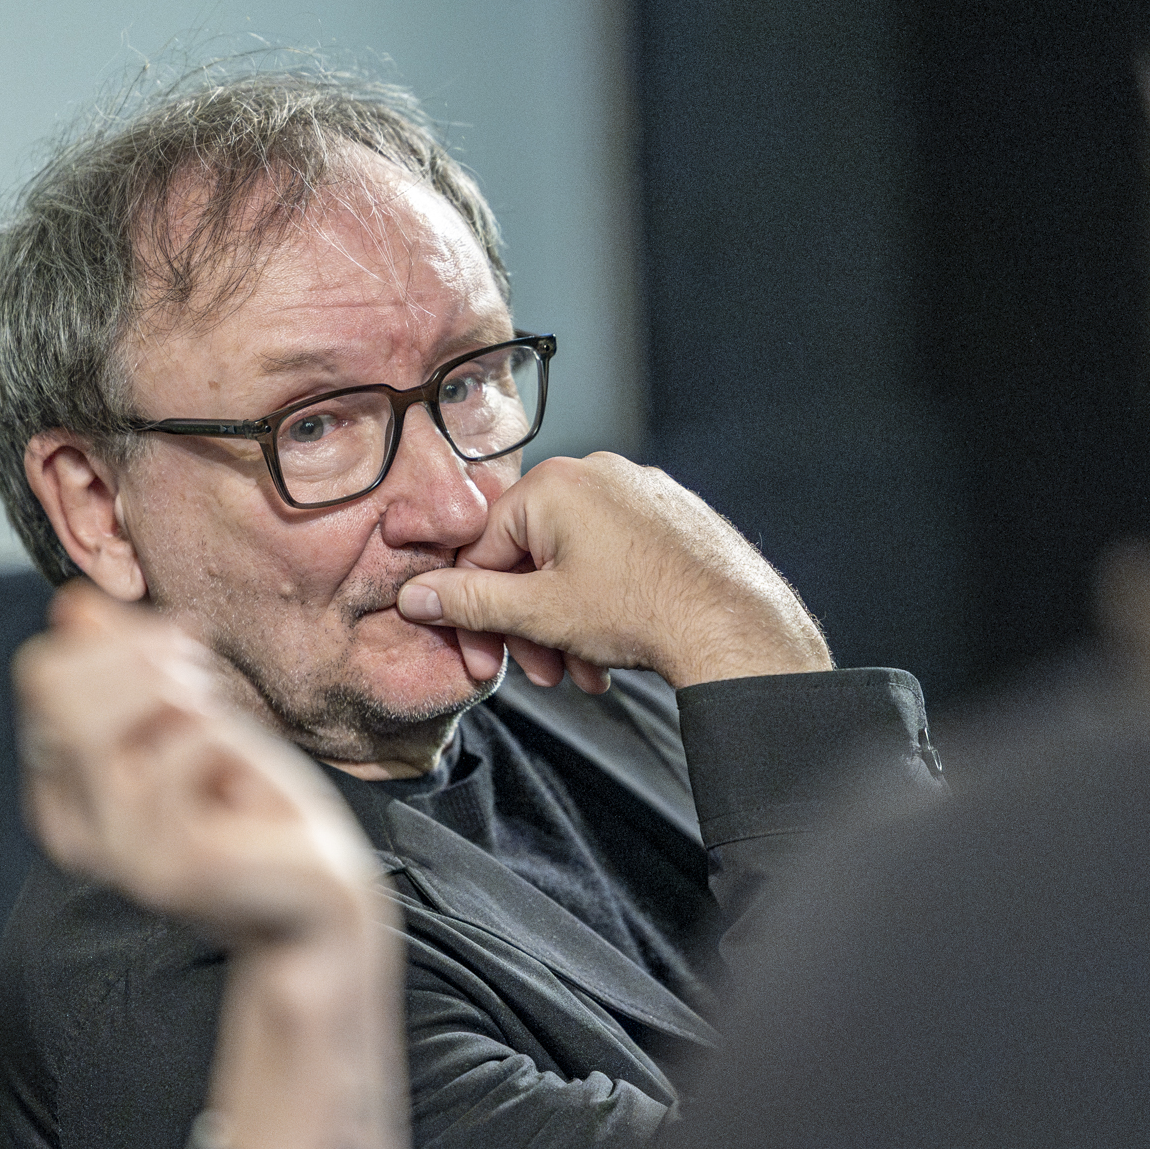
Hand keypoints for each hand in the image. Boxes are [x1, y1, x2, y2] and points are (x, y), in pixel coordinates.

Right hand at [14, 583, 377, 943]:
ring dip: (187, 701)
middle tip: (206, 685)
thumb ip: (127, 667)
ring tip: (226, 736)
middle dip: (142, 658)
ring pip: (113, 713)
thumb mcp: (187, 722)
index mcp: (61, 789)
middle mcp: (70, 824)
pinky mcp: (165, 861)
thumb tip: (74, 604)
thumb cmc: (253, 807)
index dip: (117, 639)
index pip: (43, 672)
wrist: (312, 900)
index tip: (182, 651)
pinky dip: (229, 745)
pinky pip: (185, 749)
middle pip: (58, 685)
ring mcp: (113, 847)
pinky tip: (245, 788)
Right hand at [397, 452, 833, 690]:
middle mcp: (596, 474)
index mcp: (553, 484)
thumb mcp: (539, 614)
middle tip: (539, 674)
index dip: (473, 614)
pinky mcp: (670, 515)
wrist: (734, 624)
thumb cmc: (640, 611)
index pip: (483, 549)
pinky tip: (611, 653)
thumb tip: (415, 596)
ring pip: (573, 565)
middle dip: (529, 627)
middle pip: (530, 558)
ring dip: (565, 626)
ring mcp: (638, 491)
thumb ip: (469, 603)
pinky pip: (614, 558)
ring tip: (582, 672)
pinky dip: (602, 606)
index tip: (481, 660)